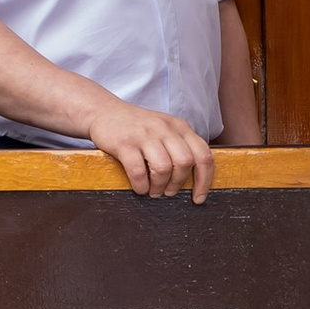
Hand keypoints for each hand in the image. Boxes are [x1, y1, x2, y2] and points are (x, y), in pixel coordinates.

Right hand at [81, 95, 216, 200]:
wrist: (104, 111)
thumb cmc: (137, 126)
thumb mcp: (164, 128)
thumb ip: (180, 146)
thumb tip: (194, 179)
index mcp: (179, 126)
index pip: (203, 155)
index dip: (205, 180)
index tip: (198, 198)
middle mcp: (165, 128)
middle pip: (185, 162)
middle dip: (178, 183)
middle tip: (169, 191)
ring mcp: (144, 135)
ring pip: (163, 169)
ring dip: (159, 186)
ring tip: (153, 191)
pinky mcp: (124, 144)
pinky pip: (138, 172)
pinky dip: (141, 186)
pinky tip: (139, 187)